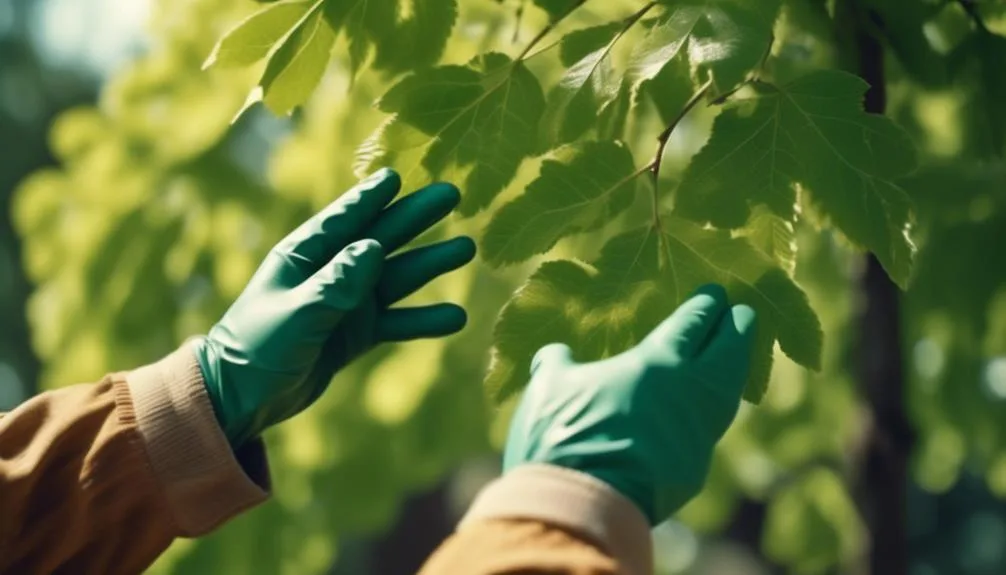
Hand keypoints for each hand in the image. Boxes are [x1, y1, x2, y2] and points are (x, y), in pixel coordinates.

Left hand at [193, 169, 475, 446]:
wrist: (242, 398)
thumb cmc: (257, 347)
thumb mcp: (296, 313)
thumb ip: (336, 283)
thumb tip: (375, 247)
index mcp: (305, 255)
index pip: (345, 218)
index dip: (372, 196)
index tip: (399, 175)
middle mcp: (331, 272)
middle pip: (382, 238)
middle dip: (415, 217)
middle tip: (452, 194)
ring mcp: (347, 303)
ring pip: (397, 277)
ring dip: (430, 263)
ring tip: (467, 248)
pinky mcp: (357, 334)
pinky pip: (398, 321)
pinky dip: (424, 320)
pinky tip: (456, 317)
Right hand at [502, 284, 756, 524]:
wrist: (583, 504)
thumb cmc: (565, 434)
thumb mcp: (549, 387)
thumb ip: (558, 364)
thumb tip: (554, 355)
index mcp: (657, 360)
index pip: (693, 322)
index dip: (706, 305)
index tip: (715, 295)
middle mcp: (689, 392)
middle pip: (728, 352)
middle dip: (738, 330)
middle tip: (743, 315)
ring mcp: (698, 433)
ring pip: (727, 393)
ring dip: (732, 372)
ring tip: (730, 361)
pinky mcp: (695, 468)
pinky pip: (709, 430)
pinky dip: (712, 413)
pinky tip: (705, 411)